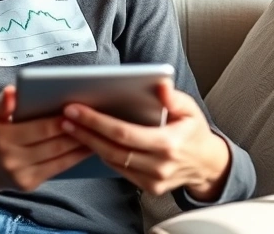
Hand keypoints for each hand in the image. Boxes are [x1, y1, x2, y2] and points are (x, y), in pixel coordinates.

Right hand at [0, 86, 91, 191]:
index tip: (79, 110)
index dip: (62, 121)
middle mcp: (11, 160)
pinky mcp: (30, 184)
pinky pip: (58, 168)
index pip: (40, 129)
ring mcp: (21, 175)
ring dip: (81, 145)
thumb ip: (0, 102)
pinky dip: (76, 157)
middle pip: (53, 144)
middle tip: (95, 120)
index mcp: (2, 139)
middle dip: (76, 132)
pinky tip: (88, 146)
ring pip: (59, 157)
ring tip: (97, 131)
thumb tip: (12, 92)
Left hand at [60, 81, 229, 198]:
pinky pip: (120, 170)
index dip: (97, 122)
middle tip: (65, 117)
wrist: (207, 164)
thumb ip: (174, 97)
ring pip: (113, 161)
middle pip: (112, 149)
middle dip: (85, 132)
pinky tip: (91, 141)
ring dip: (89, 144)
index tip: (76, 110)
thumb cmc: (194, 131)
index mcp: (169, 144)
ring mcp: (153, 180)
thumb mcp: (190, 109)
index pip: (124, 133)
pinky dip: (104, 154)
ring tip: (72, 127)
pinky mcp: (149, 188)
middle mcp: (159, 165)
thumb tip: (160, 84)